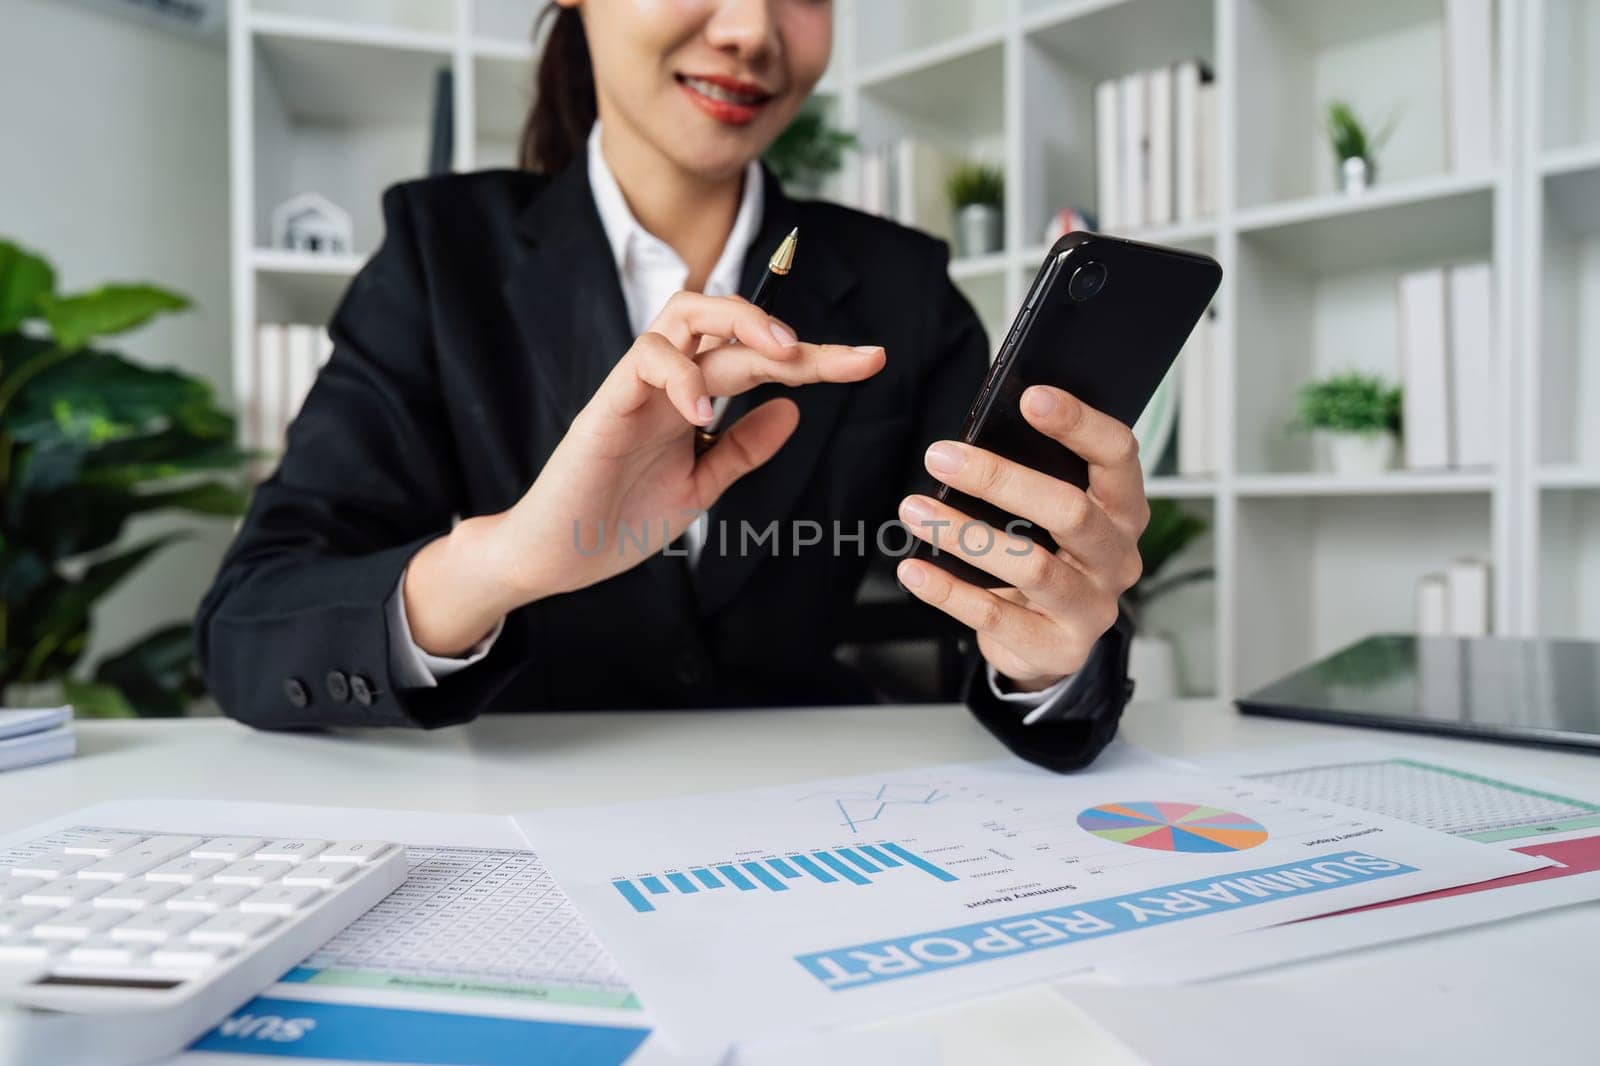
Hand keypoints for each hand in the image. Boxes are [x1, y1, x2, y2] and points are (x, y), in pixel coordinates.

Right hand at [403, 291, 885, 654]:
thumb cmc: (618, 520)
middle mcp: (668, 383)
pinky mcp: (606, 405)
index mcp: (692, 400)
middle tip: (837, 355)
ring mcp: (636, 389)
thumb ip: (742, 448)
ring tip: (783, 356)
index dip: (817, 358)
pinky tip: (706, 410)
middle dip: (787, 329)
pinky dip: (684, 377)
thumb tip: (793, 410)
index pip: (758, 359)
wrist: (556, 558)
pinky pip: (646, 361)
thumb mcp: (701, 486)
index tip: (871, 361)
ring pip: (684, 314)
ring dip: (739, 324)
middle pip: (727, 322)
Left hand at [894, 386, 1147, 691]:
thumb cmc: (1050, 556)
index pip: (1117, 456)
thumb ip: (1037, 476)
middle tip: (942, 456)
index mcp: (1124, 509)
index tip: (1031, 397)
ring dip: (965, 534)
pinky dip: (949, 592)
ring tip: (915, 510)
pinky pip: (997, 617)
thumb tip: (975, 437)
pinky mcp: (1058, 648)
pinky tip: (914, 570)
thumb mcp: (1054, 515)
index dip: (1079, 424)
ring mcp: (1092, 606)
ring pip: (1032, 566)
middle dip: (1000, 479)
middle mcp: (1118, 557)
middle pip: (1070, 510)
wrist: (1054, 644)